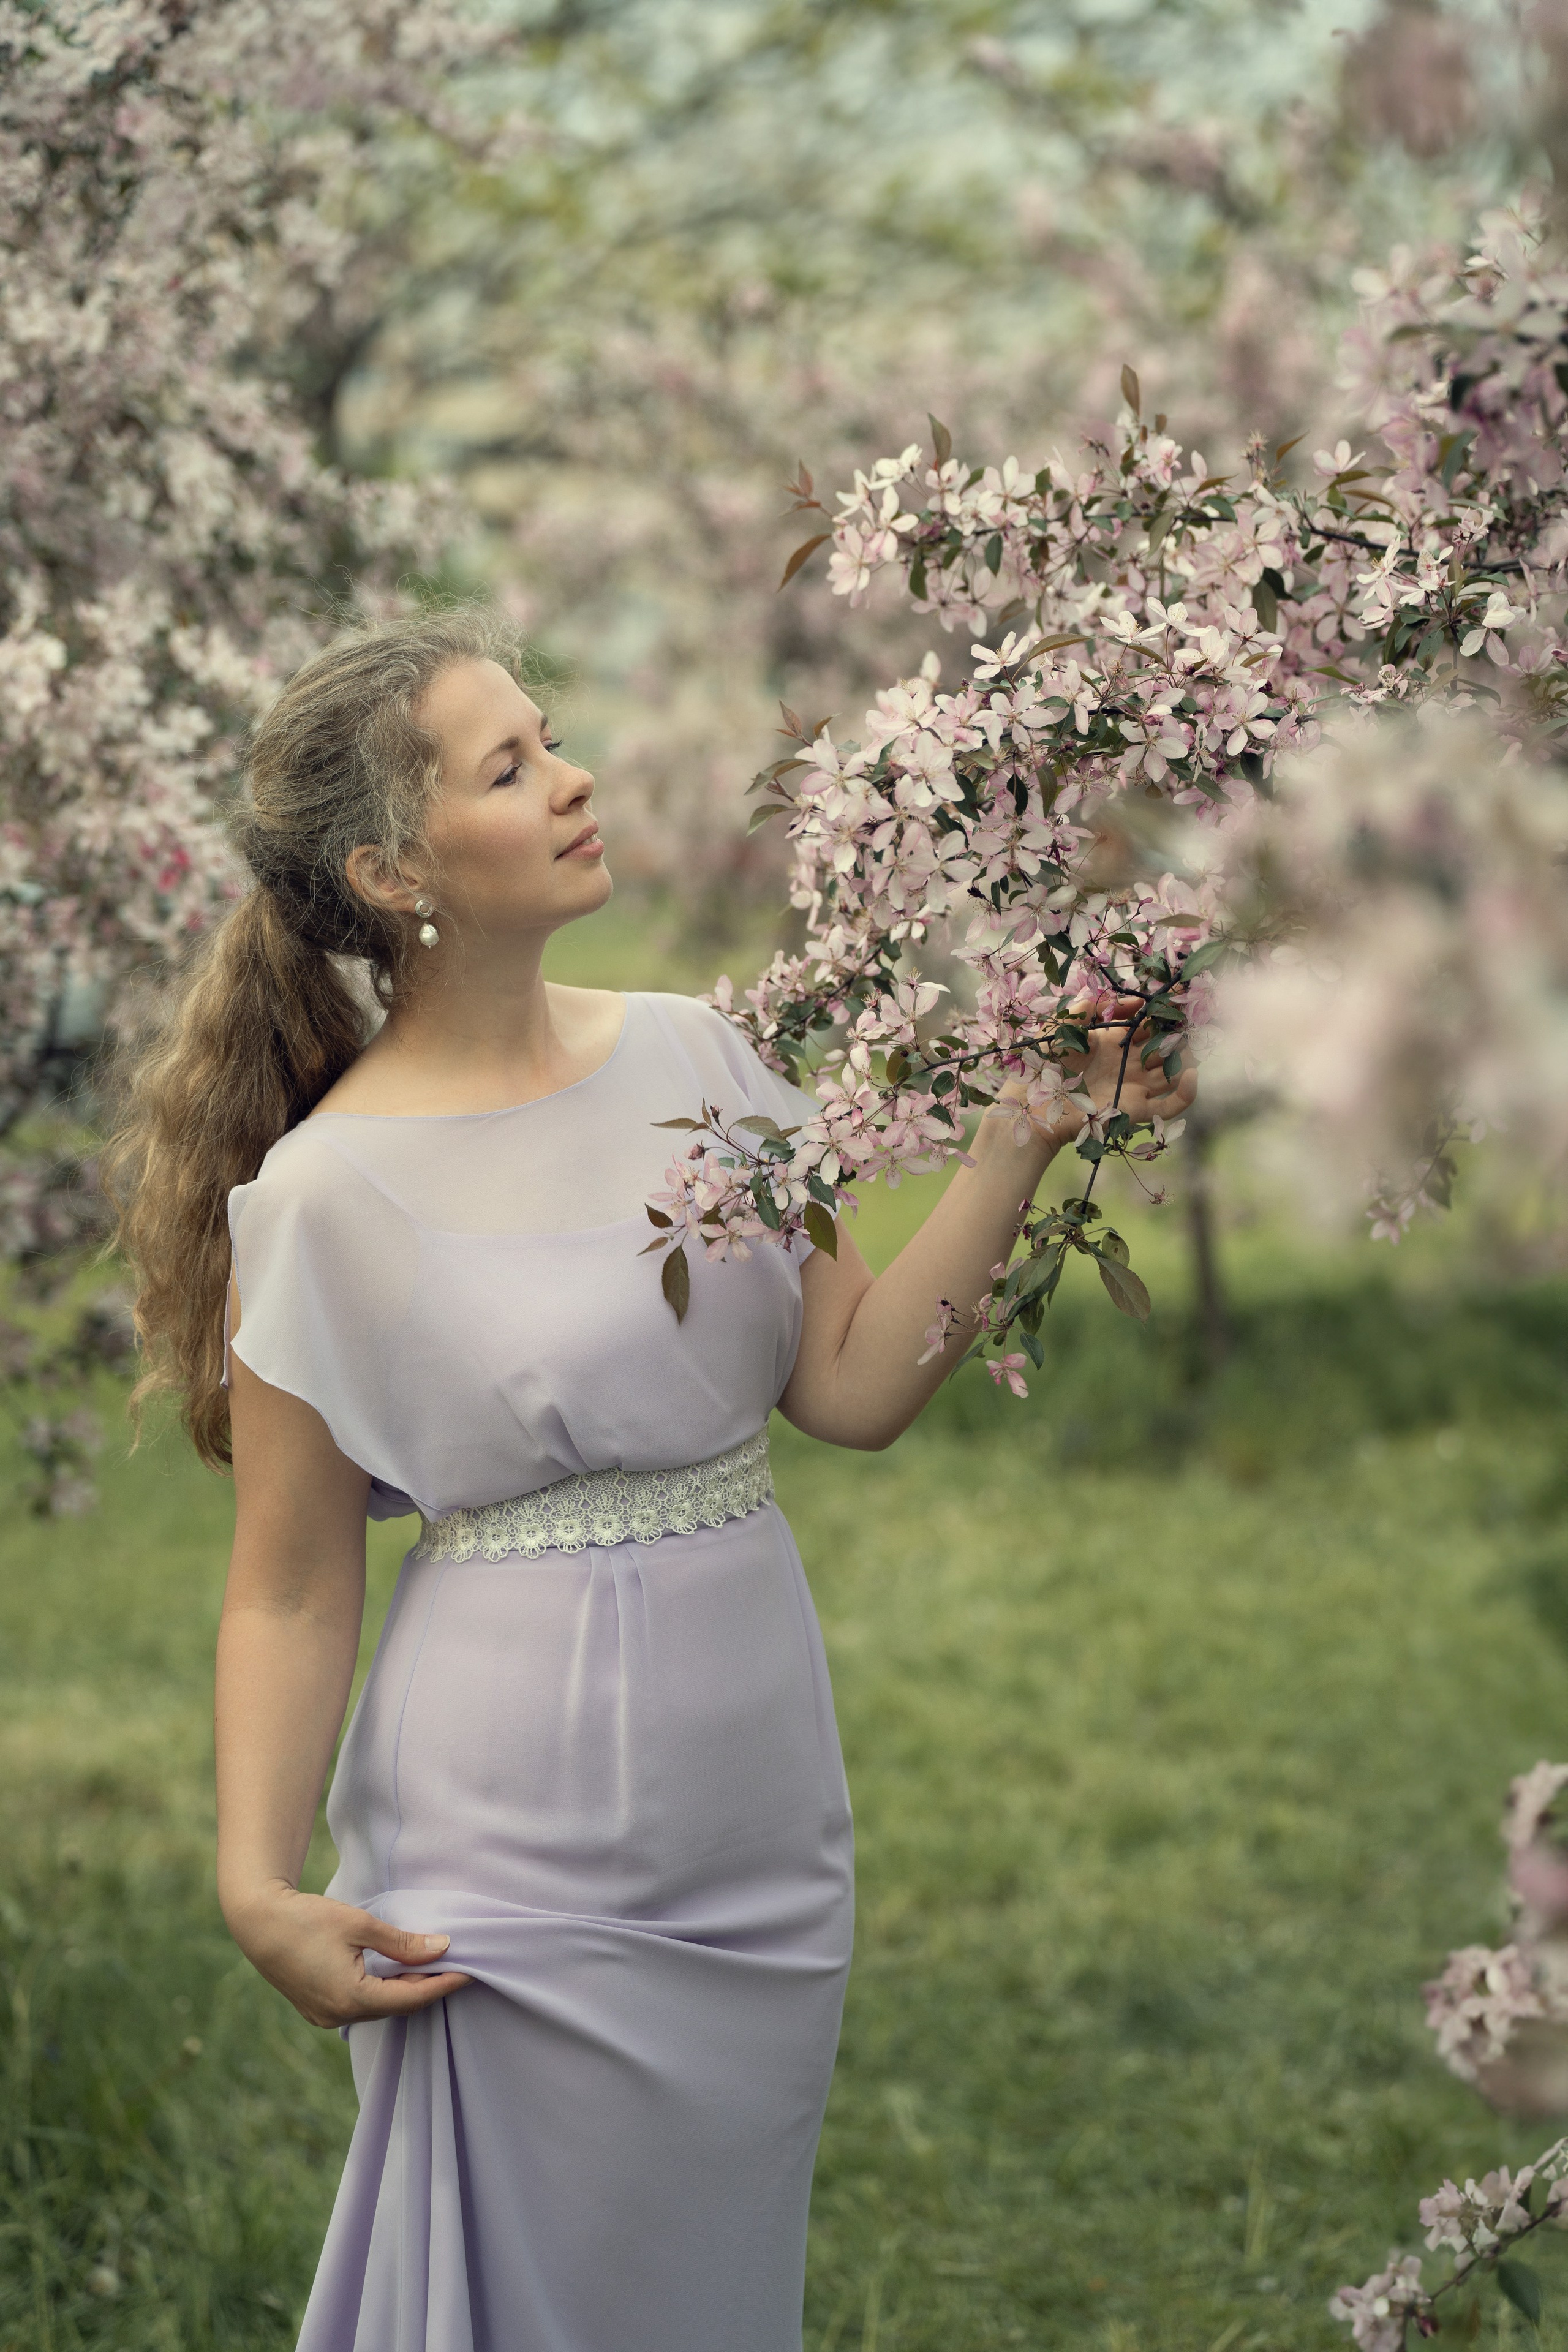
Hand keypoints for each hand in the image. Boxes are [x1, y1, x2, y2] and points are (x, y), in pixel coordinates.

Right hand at [224, 1879, 471, 2028]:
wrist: (257, 1922)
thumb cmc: (307, 1918)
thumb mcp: (359, 1925)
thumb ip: (402, 1942)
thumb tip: (442, 1948)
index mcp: (350, 1999)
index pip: (411, 1998)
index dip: (443, 1985)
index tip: (471, 1972)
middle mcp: (338, 2016)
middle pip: (396, 2006)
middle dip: (427, 1987)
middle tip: (457, 1967)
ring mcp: (325, 2017)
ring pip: (379, 2007)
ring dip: (405, 1990)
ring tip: (433, 1968)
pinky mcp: (318, 2009)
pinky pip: (361, 2006)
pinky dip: (383, 1991)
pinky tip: (398, 1974)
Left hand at [998, 992, 1197, 1144]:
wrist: (1031, 1109)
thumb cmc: (1041, 1067)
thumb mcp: (1062, 1028)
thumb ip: (1090, 1007)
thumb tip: (1132, 999)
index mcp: (1111, 1045)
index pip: (1145, 1027)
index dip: (1159, 1015)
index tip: (1173, 1000)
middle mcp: (1127, 1066)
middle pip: (1163, 1048)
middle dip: (1177, 1034)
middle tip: (1189, 1020)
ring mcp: (1134, 1088)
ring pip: (1173, 1073)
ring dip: (1187, 1058)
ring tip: (1192, 1043)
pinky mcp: (1138, 1111)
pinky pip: (1172, 1104)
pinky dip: (1188, 1091)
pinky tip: (1191, 1073)